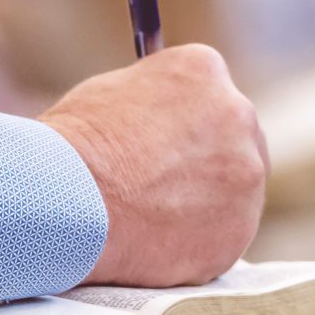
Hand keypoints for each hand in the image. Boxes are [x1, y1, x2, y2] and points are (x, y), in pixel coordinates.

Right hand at [40, 44, 268, 286]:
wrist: (68, 204)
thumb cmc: (74, 148)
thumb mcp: (110, 95)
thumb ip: (152, 102)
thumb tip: (158, 118)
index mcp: (204, 71)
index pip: (209, 94)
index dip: (183, 122)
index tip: (166, 143)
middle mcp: (238, 116)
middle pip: (234, 139)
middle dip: (205, 161)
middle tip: (165, 184)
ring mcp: (246, 177)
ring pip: (234, 192)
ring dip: (204, 204)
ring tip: (151, 218)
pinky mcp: (237, 231)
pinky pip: (222, 237)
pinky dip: (195, 243)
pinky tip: (156, 244)